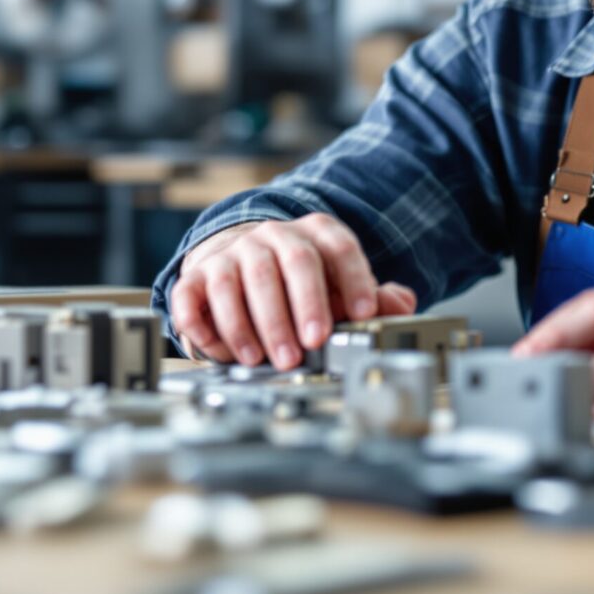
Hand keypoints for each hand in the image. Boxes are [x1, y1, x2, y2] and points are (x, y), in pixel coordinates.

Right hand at [169, 214, 418, 369]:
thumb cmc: (294, 279)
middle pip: (289, 262)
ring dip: (249, 324)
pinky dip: (200, 322)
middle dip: (300, 306)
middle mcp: (271, 236)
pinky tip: (215, 347)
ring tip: (261, 359)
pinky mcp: (196, 275)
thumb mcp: (336, 283)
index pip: (338, 246)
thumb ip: (372, 296)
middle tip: (308, 346)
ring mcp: (231, 253)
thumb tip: (402, 304)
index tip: (364, 312)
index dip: (354, 278)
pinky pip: (191, 295)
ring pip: (237, 280)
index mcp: (312, 234)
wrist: (236, 259)